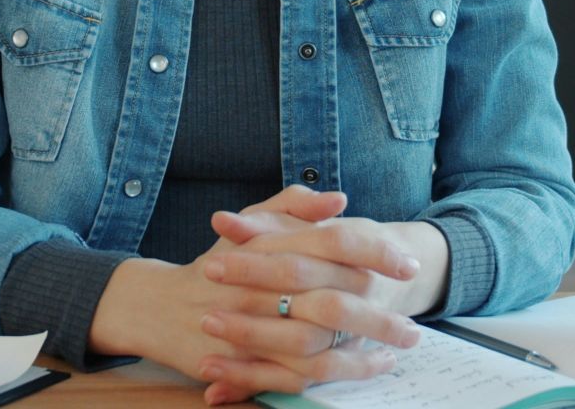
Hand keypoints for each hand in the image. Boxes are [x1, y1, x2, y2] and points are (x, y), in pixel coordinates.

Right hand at [87, 186, 419, 404]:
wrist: (160, 307)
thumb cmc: (216, 263)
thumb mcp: (249, 225)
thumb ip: (291, 206)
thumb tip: (338, 198)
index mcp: (268, 247)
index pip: (332, 242)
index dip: (375, 251)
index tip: (406, 263)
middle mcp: (260, 287)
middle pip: (333, 301)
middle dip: (379, 316)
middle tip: (414, 324)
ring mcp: (250, 327)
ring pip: (319, 346)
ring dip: (364, 352)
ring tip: (397, 349)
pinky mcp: (243, 362)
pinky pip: (299, 376)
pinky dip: (337, 373)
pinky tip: (365, 366)